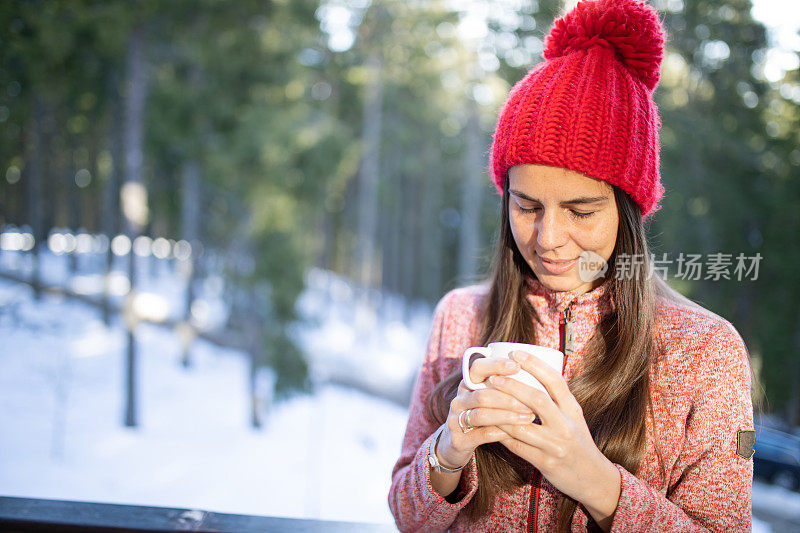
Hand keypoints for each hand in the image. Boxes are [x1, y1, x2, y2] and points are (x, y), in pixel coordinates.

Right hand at [436, 356, 536, 468]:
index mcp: (467, 384)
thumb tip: (538, 372)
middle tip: (532, 402)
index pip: (478, 368)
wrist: (456, 444)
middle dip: (509, 397)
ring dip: (507, 416)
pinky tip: (517, 433)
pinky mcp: (458, 439)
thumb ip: (504, 386)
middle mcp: (459, 399)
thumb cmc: (482, 417)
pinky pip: (482, 434)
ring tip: (529, 417)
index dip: (496, 365)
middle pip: (482, 394)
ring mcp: (456, 419)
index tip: (517, 366)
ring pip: (482, 414)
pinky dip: (501, 433)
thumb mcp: (487, 398)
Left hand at [491, 351, 620, 526]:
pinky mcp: (545, 462)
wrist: (593, 478)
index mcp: (573, 410)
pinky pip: (517, 446)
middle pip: (538, 400)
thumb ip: (557, 400)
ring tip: (486, 400)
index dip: (535, 365)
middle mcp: (566, 425)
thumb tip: (534, 373)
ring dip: (501, 411)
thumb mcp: (574, 418)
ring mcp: (556, 445)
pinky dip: (502, 434)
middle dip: (513, 386)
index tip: (516, 353)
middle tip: (493, 377)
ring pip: (523, 425)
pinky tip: (490, 425)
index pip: (556, 382)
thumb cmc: (578, 442)